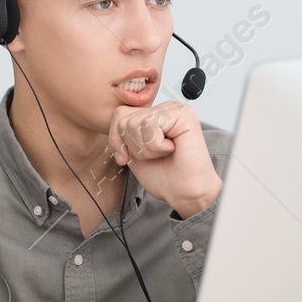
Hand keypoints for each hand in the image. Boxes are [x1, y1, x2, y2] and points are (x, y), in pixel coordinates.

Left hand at [107, 100, 222, 218]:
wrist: (184, 193)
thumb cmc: (163, 176)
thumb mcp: (130, 151)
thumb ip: (122, 130)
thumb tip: (116, 113)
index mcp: (154, 114)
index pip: (119, 114)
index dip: (118, 141)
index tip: (132, 157)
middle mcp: (165, 108)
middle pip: (124, 118)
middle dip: (134, 146)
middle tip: (157, 155)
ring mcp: (175, 108)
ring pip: (135, 123)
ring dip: (147, 148)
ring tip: (166, 153)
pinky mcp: (184, 114)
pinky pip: (150, 124)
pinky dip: (157, 146)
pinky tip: (173, 149)